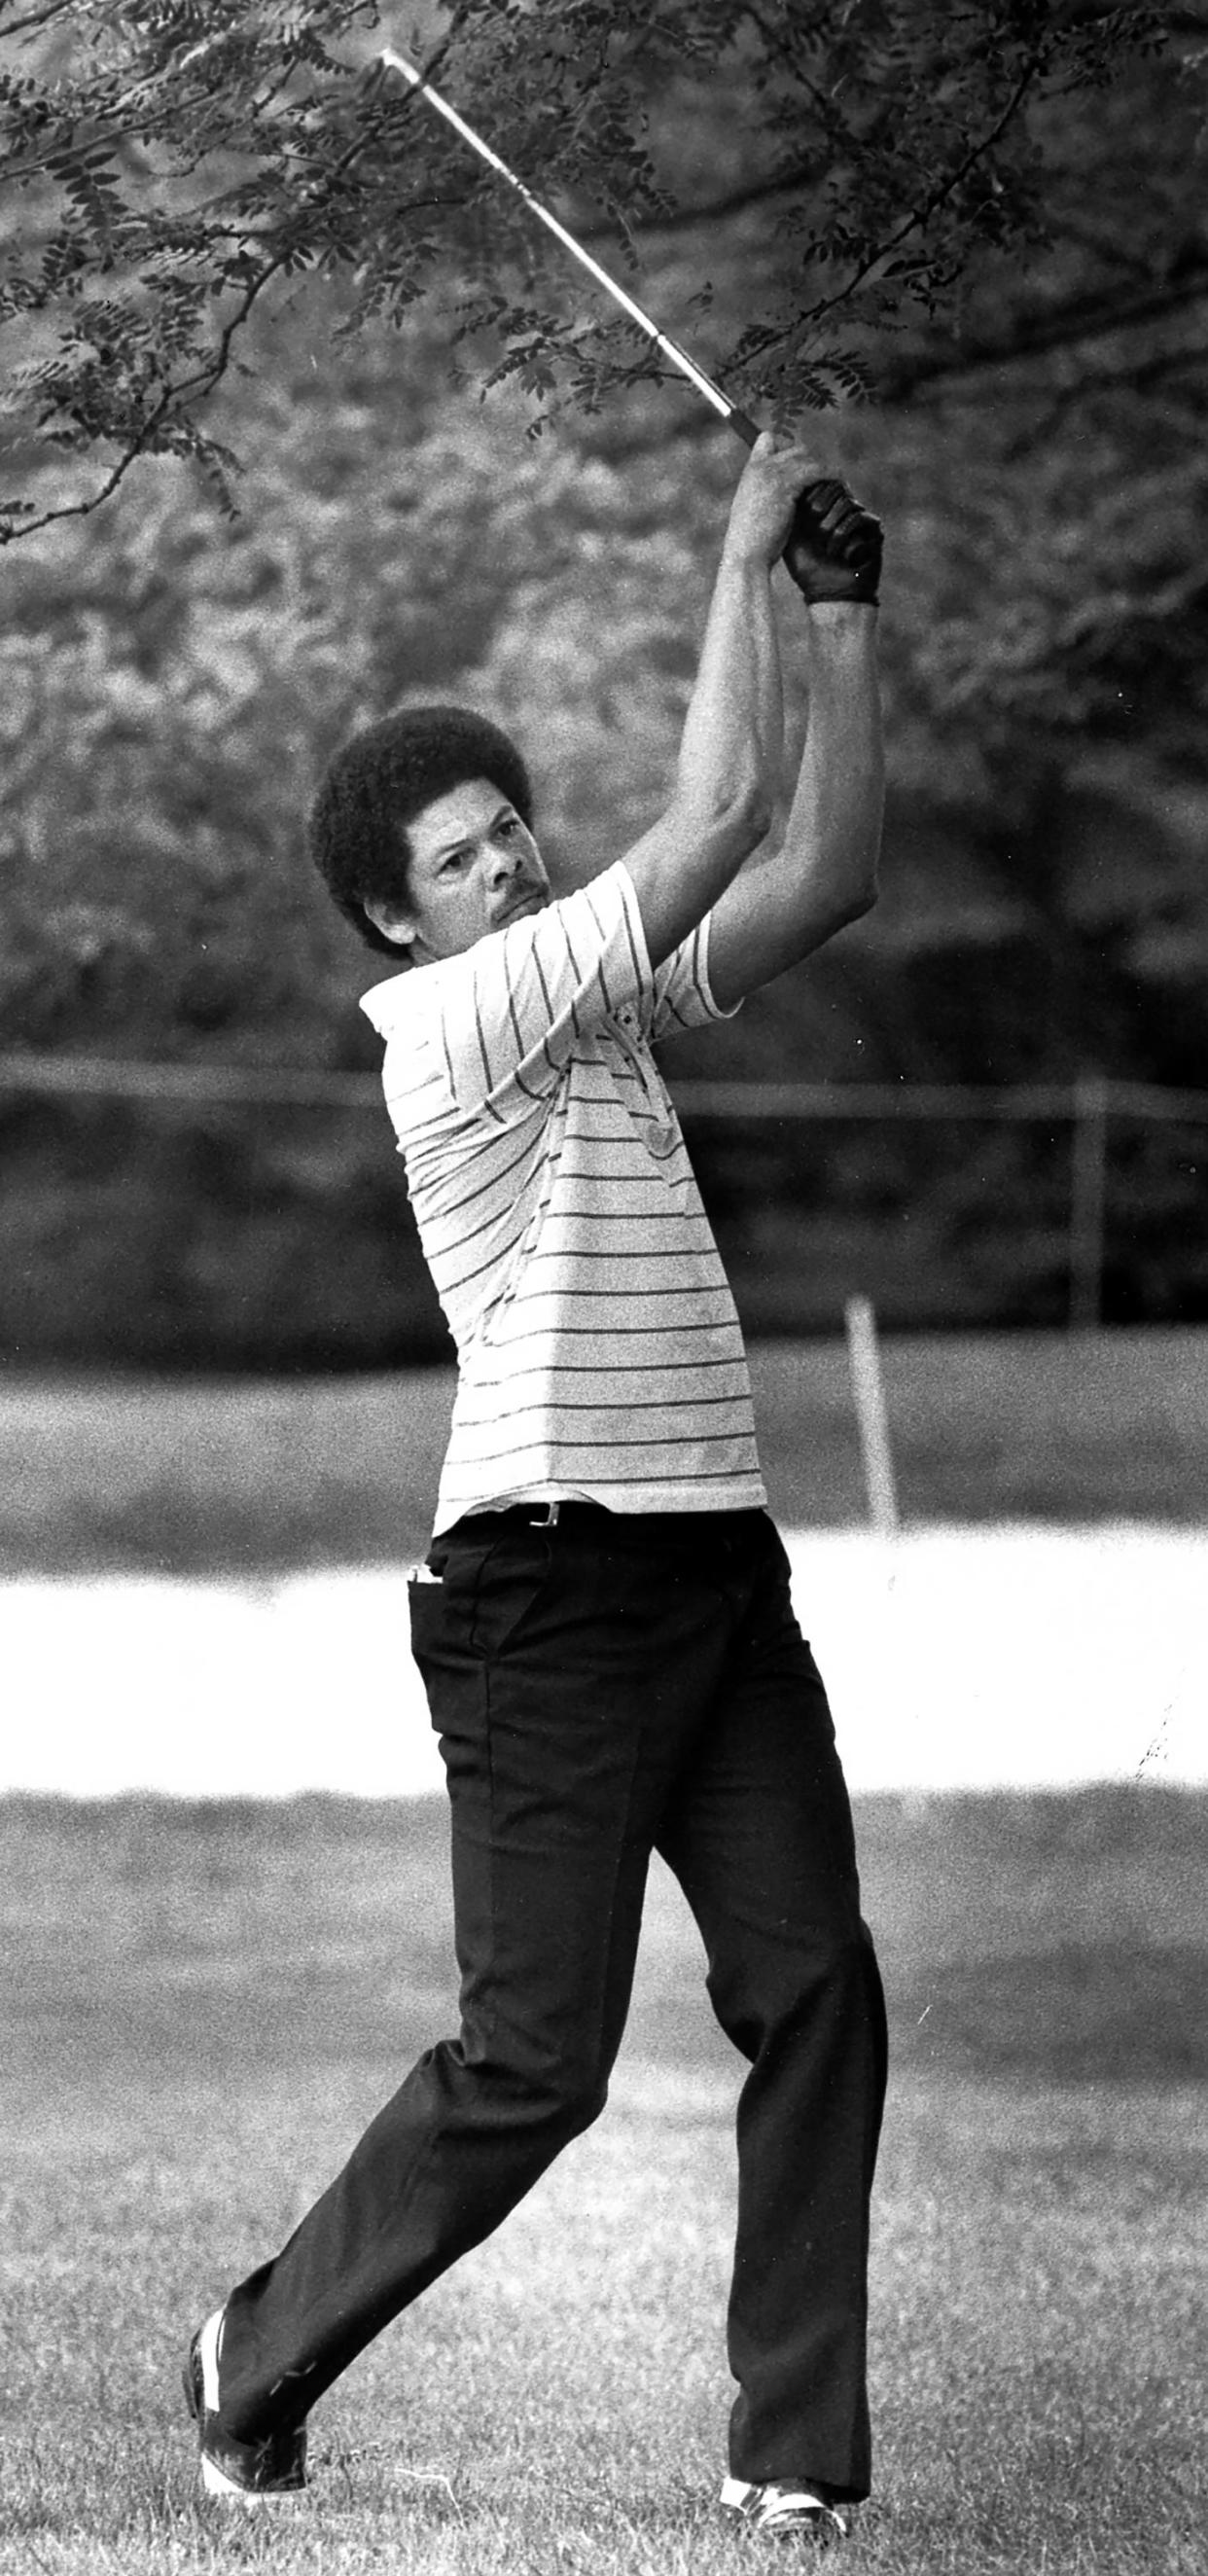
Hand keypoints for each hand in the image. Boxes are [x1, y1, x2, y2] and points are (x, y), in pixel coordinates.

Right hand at [723, 432, 830, 572]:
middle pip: (793, 447)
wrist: (746, 555)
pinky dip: (829, 474)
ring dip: (822, 466)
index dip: (785, 447)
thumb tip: (788, 497)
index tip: (799, 464)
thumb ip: (768, 496)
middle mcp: (760, 467)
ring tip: (837, 479)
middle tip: (823, 477)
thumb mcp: (755, 511)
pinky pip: (815, 470)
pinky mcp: (786, 486)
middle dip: (811, 460)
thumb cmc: (751, 543)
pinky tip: (839, 481)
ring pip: (806, 456)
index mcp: (750, 472)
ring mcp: (772, 474)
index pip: (767, 439)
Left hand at [782, 478, 882, 605]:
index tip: (803, 517)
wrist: (831, 596)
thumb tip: (784, 483)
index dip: (810, 496)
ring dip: (831, 526)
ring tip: (825, 548)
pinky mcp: (874, 529)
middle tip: (815, 530)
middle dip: (821, 508)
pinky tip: (836, 553)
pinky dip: (843, 535)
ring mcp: (861, 517)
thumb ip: (789, 512)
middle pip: (834, 486)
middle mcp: (844, 509)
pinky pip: (858, 517)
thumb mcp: (793, 538)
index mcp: (825, 507)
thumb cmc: (808, 570)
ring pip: (846, 502)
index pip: (820, 482)